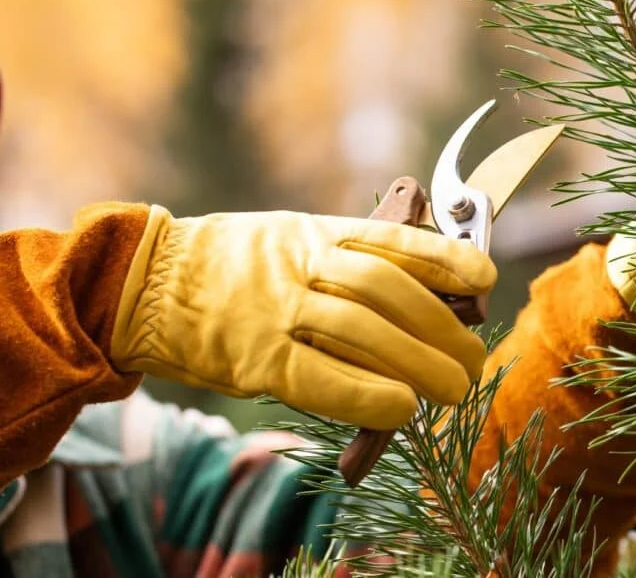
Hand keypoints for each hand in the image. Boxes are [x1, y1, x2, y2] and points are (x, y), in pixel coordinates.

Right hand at [108, 207, 496, 429]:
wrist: (146, 282)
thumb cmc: (232, 266)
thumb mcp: (290, 238)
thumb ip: (345, 258)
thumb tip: (423, 296)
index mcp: (315, 231)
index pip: (392, 239)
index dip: (444, 259)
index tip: (486, 279)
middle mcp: (302, 264)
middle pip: (389, 292)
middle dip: (442, 328)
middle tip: (473, 359)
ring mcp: (277, 309)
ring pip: (365, 333)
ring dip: (419, 365)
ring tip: (454, 390)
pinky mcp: (254, 357)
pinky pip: (322, 379)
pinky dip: (367, 396)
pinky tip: (402, 409)